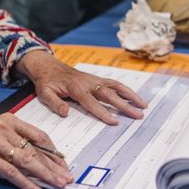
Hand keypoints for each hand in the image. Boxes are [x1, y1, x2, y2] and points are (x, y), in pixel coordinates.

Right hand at [0, 113, 72, 188]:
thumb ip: (17, 143)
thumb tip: (41, 161)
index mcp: (10, 120)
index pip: (39, 136)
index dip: (54, 152)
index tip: (64, 163)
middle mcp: (4, 128)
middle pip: (36, 150)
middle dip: (54, 166)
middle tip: (66, 177)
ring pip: (27, 161)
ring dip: (45, 175)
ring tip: (58, 184)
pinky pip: (10, 172)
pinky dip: (25, 182)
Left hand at [16, 50, 147, 124]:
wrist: (49, 66)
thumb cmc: (47, 82)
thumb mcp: (44, 93)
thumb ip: (55, 103)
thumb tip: (66, 113)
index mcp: (76, 88)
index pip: (92, 102)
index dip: (103, 112)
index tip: (115, 121)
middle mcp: (89, 83)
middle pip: (110, 94)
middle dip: (125, 106)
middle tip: (138, 115)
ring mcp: (95, 80)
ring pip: (116, 86)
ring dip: (131, 96)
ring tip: (143, 106)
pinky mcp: (98, 80)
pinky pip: (115, 84)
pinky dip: (126, 91)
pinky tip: (135, 98)